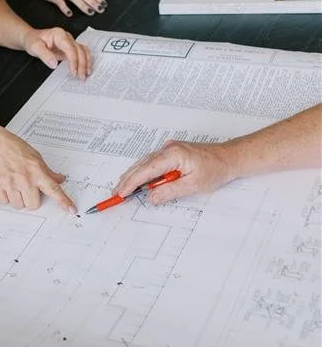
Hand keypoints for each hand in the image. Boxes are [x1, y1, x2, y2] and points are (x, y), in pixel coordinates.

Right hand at [0, 126, 76, 212]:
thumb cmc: (13, 147)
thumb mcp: (35, 156)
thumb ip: (47, 171)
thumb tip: (59, 180)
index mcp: (37, 171)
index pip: (54, 189)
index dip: (64, 201)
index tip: (71, 210)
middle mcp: (25, 179)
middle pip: (34, 205)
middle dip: (31, 199)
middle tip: (26, 188)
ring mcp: (10, 184)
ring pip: (19, 205)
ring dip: (18, 198)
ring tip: (14, 184)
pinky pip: (5, 202)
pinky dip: (5, 196)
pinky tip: (5, 184)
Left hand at [22, 27, 91, 79]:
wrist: (31, 38)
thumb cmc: (33, 41)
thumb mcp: (35, 47)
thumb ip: (44, 55)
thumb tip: (54, 64)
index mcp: (59, 35)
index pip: (71, 49)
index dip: (74, 61)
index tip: (73, 72)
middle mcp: (67, 37)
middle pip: (80, 50)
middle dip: (82, 64)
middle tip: (81, 77)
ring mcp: (70, 42)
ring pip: (83, 51)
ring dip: (86, 63)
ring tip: (86, 74)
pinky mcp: (71, 48)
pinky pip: (82, 53)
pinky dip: (85, 61)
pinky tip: (86, 69)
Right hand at [114, 140, 237, 204]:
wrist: (230, 157)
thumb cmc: (216, 169)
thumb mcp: (193, 185)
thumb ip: (170, 191)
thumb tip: (151, 197)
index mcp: (173, 154)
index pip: (146, 170)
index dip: (131, 182)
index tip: (121, 193)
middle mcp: (168, 148)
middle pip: (142, 165)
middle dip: (128, 179)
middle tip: (116, 193)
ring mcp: (169, 149)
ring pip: (145, 163)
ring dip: (134, 176)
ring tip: (123, 189)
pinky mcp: (171, 152)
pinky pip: (152, 162)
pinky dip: (143, 172)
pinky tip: (138, 180)